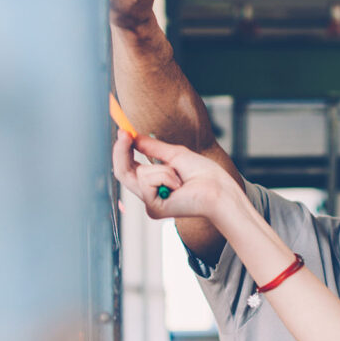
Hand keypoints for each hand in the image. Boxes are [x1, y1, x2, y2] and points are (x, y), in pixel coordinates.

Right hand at [111, 131, 236, 220]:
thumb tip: (133, 136)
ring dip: (161, 168)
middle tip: (124, 134)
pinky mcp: (154, 208)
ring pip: (138, 174)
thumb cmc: (204, 175)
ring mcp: (151, 203)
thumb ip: (152, 147)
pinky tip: (179, 185)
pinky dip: (164, 176)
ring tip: (179, 176)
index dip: (123, 150)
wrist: (218, 190)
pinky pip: (147, 182)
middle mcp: (149, 195)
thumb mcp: (174, 155)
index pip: (129, 168)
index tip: (123, 132)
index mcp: (154, 184)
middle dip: (121, 151)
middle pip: (122, 173)